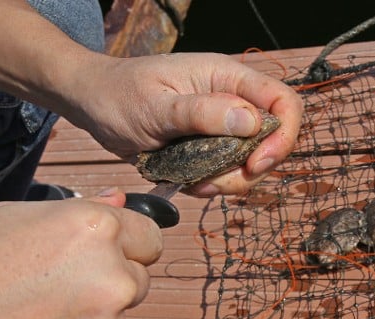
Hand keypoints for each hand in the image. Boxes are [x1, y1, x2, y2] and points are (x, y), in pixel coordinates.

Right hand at [0, 190, 162, 318]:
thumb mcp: (14, 218)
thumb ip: (82, 214)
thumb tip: (122, 204)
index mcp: (96, 232)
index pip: (151, 237)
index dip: (126, 244)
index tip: (105, 252)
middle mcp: (113, 279)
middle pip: (139, 278)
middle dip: (109, 281)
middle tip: (55, 287)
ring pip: (120, 318)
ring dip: (95, 318)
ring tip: (37, 317)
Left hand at [66, 52, 303, 195]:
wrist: (92, 104)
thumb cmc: (118, 94)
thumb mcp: (156, 106)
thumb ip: (202, 113)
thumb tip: (251, 122)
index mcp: (226, 78)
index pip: (283, 102)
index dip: (282, 136)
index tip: (257, 163)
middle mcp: (231, 101)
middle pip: (273, 140)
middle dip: (253, 168)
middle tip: (219, 180)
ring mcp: (222, 126)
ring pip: (252, 162)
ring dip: (231, 181)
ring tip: (198, 180)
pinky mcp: (210, 147)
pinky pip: (229, 173)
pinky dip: (215, 185)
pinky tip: (190, 182)